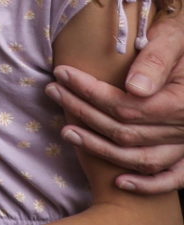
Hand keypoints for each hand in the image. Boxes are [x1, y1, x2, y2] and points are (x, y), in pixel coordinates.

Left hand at [50, 10, 183, 190]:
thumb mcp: (173, 40)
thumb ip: (155, 62)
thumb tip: (133, 87)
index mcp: (180, 103)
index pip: (125, 105)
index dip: (89, 92)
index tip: (61, 74)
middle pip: (126, 131)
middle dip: (84, 112)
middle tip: (53, 92)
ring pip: (141, 158)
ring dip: (101, 149)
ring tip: (66, 131)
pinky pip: (173, 179)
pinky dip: (148, 185)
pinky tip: (120, 182)